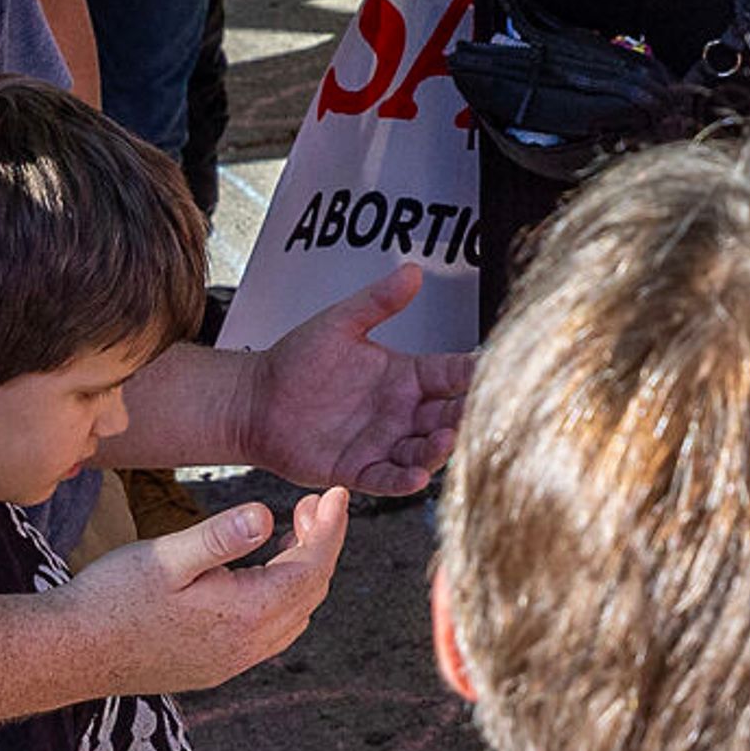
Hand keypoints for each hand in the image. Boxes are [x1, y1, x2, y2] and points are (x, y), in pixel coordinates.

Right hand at [48, 489, 348, 697]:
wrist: (69, 653)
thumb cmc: (111, 597)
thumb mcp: (166, 556)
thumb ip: (221, 536)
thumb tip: (267, 513)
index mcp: (245, 614)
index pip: (312, 567)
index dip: (331, 528)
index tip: (337, 492)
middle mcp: (248, 646)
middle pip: (310, 592)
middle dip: (320, 545)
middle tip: (312, 505)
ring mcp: (233, 661)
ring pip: (294, 616)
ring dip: (303, 573)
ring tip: (291, 532)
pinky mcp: (215, 667)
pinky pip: (271, 632)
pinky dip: (282, 598)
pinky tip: (259, 575)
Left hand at [246, 266, 471, 494]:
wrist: (254, 400)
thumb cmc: (295, 360)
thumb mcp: (339, 323)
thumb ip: (378, 301)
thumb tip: (413, 270)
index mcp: (405, 375)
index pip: (451, 374)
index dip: (473, 373)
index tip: (495, 370)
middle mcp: (401, 411)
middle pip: (447, 416)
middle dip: (465, 417)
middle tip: (478, 414)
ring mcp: (382, 443)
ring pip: (423, 451)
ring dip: (438, 449)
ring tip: (445, 441)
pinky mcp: (357, 470)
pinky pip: (387, 478)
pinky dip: (403, 480)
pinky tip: (415, 476)